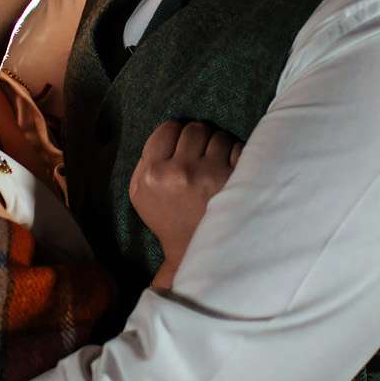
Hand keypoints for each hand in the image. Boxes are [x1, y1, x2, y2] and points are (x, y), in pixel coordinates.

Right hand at [129, 119, 242, 286]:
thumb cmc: (168, 221)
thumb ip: (145, 162)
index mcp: (153, 173)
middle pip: (195, 128)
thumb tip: (166, 134)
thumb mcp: (140, 195)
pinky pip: (238, 148)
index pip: (168, 128)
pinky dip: (236, 157)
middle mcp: (180, 171)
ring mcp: (210, 174)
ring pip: (219, 135)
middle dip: (199, 139)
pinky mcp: (235, 180)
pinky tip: (230, 172)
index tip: (182, 147)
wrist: (196, 252)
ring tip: (216, 165)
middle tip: (201, 156)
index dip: (176, 135)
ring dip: (219, 147)